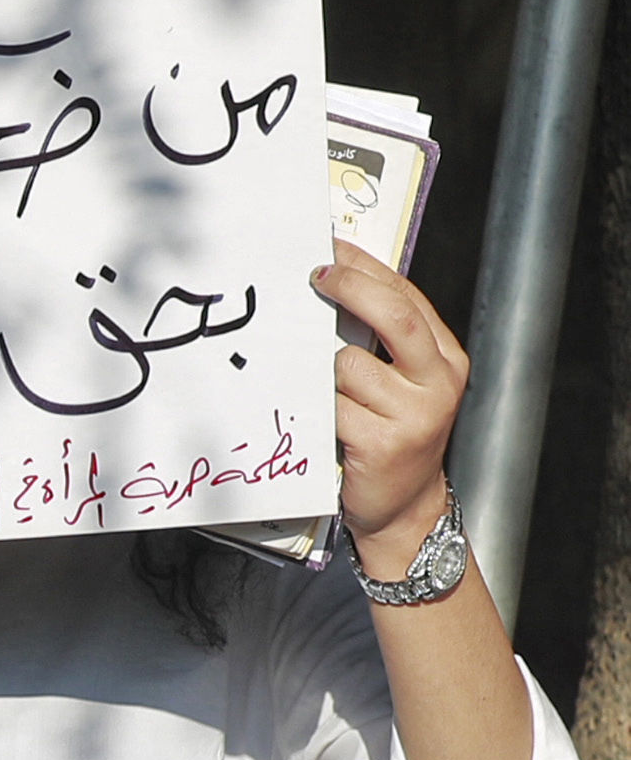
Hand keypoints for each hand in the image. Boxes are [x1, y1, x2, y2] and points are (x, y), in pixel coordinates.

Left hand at [318, 250, 466, 567]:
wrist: (404, 508)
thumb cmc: (391, 437)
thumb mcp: (401, 385)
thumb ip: (380, 342)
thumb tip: (331, 286)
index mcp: (445, 359)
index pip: (409, 298)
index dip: (368, 270)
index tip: (331, 251)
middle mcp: (438, 382)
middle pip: (396, 317)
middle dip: (351, 288)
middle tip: (314, 275)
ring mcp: (415, 413)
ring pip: (348, 365)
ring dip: (322, 372)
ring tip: (323, 394)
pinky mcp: (384, 443)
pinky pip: (331, 407)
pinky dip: (316, 408)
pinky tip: (318, 420)